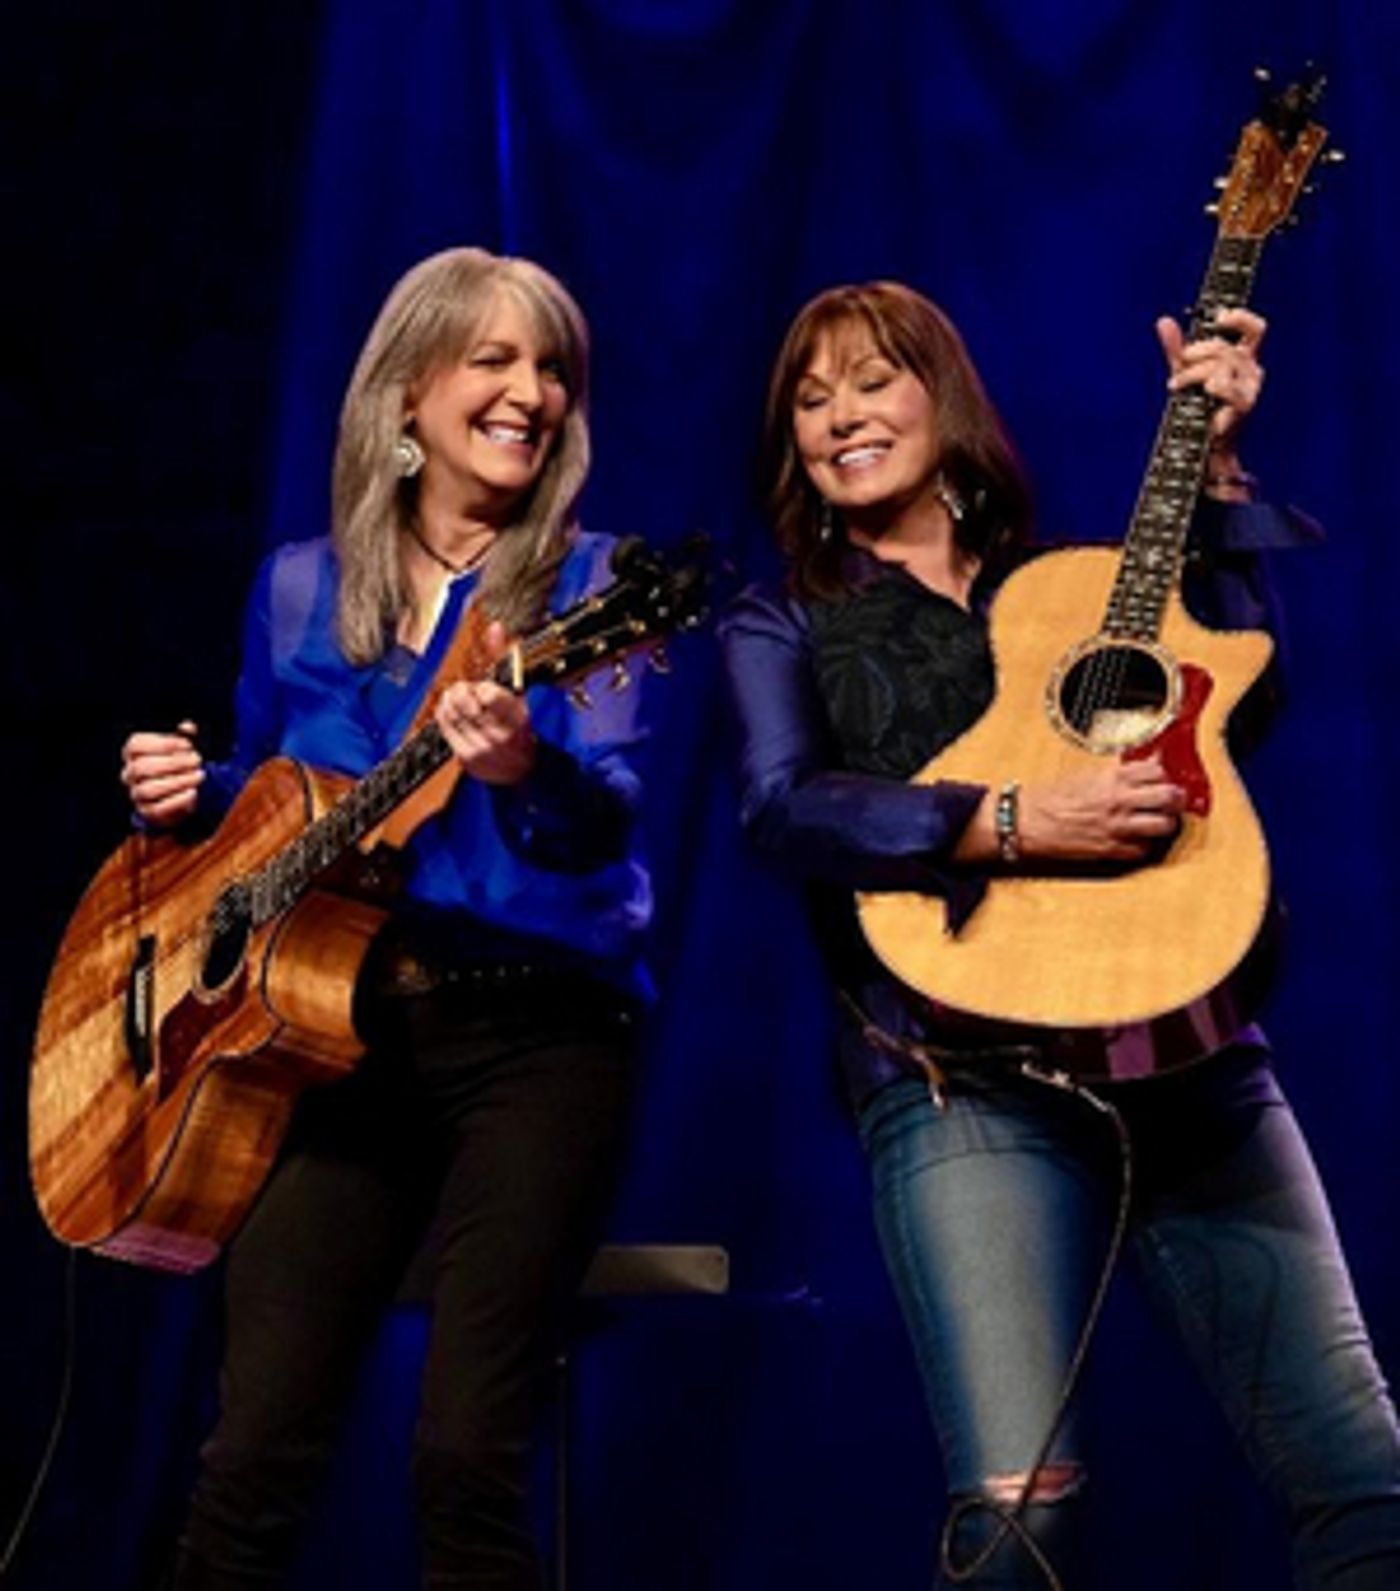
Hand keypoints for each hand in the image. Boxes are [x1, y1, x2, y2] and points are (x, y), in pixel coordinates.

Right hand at [121, 720, 203, 825]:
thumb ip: (185, 735)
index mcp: (133, 753)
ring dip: (177, 781)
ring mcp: (137, 794)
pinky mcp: (148, 812)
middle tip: (197, 760)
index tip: (188, 745)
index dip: (163, 743)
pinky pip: (157, 809)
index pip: (136, 745)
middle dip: (173, 763)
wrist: (181, 796)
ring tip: (199, 776)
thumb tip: (188, 726)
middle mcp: (130, 774)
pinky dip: (177, 801)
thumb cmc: (180, 765)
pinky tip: (194, 792)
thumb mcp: (183, 747)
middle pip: (142, 767)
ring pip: (148, 789)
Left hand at [435, 622, 537, 785]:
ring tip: (457, 698)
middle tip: (465, 690)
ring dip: (450, 700)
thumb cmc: (519, 727)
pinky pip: (444, 727)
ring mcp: (481, 748)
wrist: (522, 770)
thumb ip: (504, 659)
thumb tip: (495, 628)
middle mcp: (499, 734)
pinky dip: (444, 713)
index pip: (489, 693)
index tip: (484, 688)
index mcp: (517, 717)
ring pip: (452, 713)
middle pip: (465, 701)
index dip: (481, 687)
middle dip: (462, 690)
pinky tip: (451, 710)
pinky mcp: (466, 757)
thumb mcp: (518, 694)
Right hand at [1018, 755, 1186, 863]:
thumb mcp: (1085, 775)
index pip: (1157, 770)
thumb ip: (1115, 774)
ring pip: (1164, 825)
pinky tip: (1137, 839)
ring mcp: (1116, 827)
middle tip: (1174, 801)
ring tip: (1160, 822)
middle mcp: (1118, 801)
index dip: (1164, 775)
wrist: (1025, 821)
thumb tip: (1141, 770)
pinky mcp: (1110, 850)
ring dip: (1166, 824)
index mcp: (1111, 777)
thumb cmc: (1048, 798)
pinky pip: (1143, 849)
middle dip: (1176, 799)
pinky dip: (1144, 845)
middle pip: (1169, 796)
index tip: (1164, 779)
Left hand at [1156, 307, 1265, 462]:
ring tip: (1176, 385)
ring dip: (1193, 373)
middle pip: (1225, 347)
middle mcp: (1251, 369)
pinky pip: (1224, 385)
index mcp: (1243, 357)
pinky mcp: (1244, 404)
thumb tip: (1163, 322)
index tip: (1218, 318)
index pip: (1254, 329)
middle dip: (1197, 351)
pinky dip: (1207, 387)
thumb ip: (1176, 348)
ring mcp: (1250, 387)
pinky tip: (1200, 393)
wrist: (1199, 440)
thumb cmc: (1196, 405)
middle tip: (1181, 362)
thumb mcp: (1184, 371)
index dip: (1240, 318)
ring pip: (1222, 365)